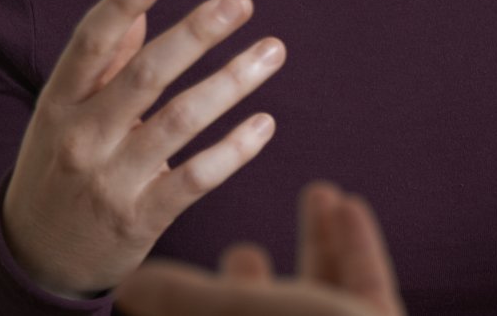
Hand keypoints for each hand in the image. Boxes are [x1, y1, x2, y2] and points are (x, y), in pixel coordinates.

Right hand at [2, 0, 285, 296]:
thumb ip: (104, 47)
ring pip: (180, 121)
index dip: (122, 5)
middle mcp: (82, 137)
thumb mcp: (67, 106)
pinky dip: (234, 149)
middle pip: (145, 76)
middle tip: (240, 0)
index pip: (90, 44)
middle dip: (195, 34)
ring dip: (232, 81)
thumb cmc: (62, 159)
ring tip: (273, 49)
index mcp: (61, 101)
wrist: (36, 255)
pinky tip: (265, 122)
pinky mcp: (141, 217)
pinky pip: (196, 178)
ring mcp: (111, 180)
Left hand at [115, 182, 405, 315]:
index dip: (185, 305)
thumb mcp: (229, 315)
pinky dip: (356, 243)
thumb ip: (180, 299)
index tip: (172, 273)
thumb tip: (132, 285)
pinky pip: (363, 283)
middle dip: (251, 282)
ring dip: (316, 241)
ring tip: (316, 193)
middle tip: (240, 250)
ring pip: (319, 294)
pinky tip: (349, 204)